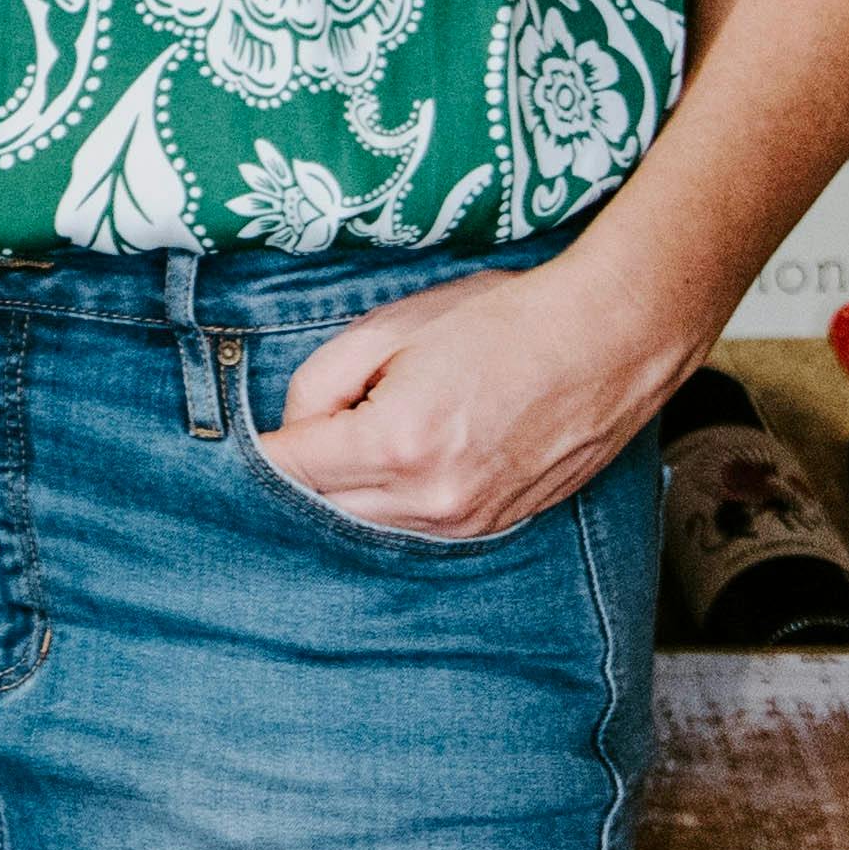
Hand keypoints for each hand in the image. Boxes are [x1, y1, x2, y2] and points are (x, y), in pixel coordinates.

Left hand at [255, 257, 688, 547]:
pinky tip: (404, 461)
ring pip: (369, 524)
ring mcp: (467, 520)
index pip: (294, 468)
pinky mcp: (494, 526)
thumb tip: (292, 426)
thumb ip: (321, 379)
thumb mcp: (390, 327)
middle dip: (305, 471)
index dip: (263, 449)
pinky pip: (416, 528)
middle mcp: (430, 497)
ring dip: (349, 491)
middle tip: (309, 428)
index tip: (244, 436)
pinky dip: (394, 502)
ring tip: (361, 437)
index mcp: (396, 442)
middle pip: (324, 507)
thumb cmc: (500, 321)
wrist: (604, 341)